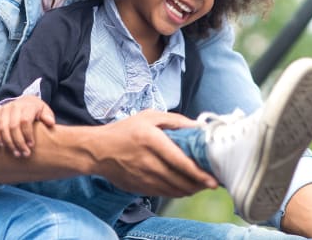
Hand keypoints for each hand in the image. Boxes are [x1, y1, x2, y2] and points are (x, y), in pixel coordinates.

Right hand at [0, 96, 54, 156]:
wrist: (25, 101)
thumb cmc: (37, 110)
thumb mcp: (45, 111)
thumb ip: (48, 116)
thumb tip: (50, 123)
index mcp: (28, 105)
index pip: (25, 121)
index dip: (27, 135)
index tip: (31, 146)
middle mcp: (15, 105)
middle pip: (13, 126)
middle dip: (18, 142)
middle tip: (24, 154)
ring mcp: (4, 108)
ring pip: (3, 127)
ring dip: (8, 143)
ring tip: (16, 153)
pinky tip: (3, 145)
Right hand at [88, 109, 217, 196]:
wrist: (98, 150)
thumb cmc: (125, 130)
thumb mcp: (149, 116)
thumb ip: (174, 120)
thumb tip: (197, 127)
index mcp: (151, 140)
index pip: (180, 162)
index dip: (198, 173)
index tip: (213, 180)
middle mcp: (148, 161)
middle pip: (180, 180)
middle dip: (199, 184)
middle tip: (211, 182)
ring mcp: (143, 178)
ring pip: (174, 190)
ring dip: (190, 190)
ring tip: (200, 184)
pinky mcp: (140, 188)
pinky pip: (164, 194)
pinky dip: (177, 192)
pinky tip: (183, 186)